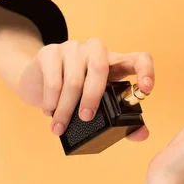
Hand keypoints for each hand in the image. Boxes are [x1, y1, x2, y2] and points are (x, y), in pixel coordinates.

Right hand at [19, 38, 154, 140]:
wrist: (38, 82)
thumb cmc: (76, 96)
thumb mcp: (100, 106)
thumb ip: (123, 121)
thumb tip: (142, 134)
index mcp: (116, 63)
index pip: (139, 59)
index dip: (146, 71)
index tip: (146, 88)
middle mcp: (96, 51)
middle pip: (99, 68)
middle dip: (92, 97)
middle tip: (85, 118)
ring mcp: (73, 48)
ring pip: (73, 79)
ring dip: (66, 108)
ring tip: (59, 126)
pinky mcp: (50, 51)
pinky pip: (53, 79)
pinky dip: (51, 100)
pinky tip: (49, 111)